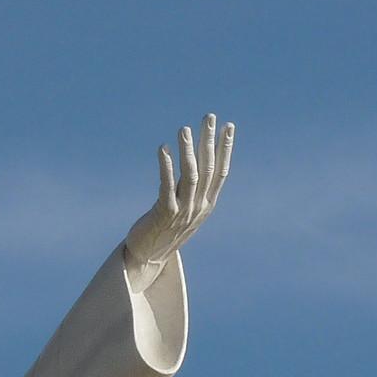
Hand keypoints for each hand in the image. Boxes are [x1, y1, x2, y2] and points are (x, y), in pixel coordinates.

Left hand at [123, 112, 232, 279]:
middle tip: (208, 117)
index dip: (226, 148)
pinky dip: (166, 166)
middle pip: (207, 168)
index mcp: (207, 205)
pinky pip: (167, 185)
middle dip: (208, 140)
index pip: (221, 171)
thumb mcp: (185, 212)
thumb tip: (197, 166)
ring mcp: (183, 211)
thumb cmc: (164, 233)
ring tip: (184, 128)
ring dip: (188, 149)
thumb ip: (192, 192)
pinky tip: (164, 149)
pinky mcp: (164, 214)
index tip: (228, 126)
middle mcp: (198, 207)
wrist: (148, 260)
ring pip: (190, 175)